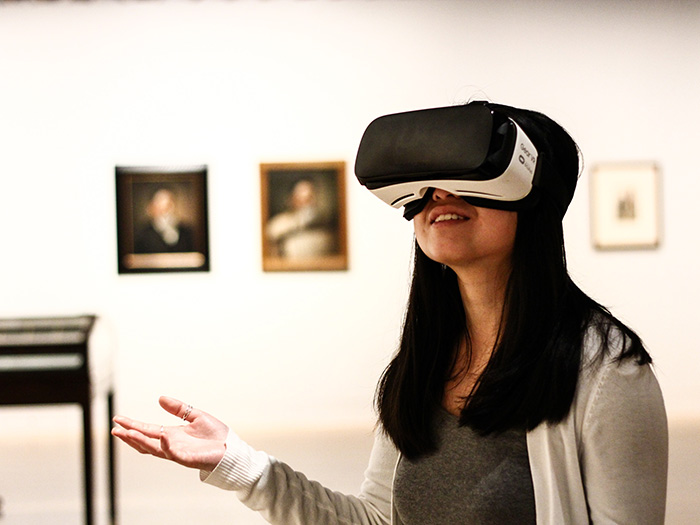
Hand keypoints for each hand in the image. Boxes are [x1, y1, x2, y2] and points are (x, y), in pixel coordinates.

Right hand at [112, 396, 228, 471]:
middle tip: (115, 429)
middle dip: (130, 436)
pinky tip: (162, 436)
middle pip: (146, 441)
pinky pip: (175, 454)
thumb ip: (179, 409)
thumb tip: (160, 398)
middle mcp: (172, 445)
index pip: (148, 430)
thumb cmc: (215, 435)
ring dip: (141, 441)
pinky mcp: (190, 459)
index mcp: (172, 435)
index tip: (118, 420)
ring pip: (155, 449)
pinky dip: (167, 446)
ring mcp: (179, 453)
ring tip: (128, 433)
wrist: (232, 450)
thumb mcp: (196, 416)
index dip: (133, 426)